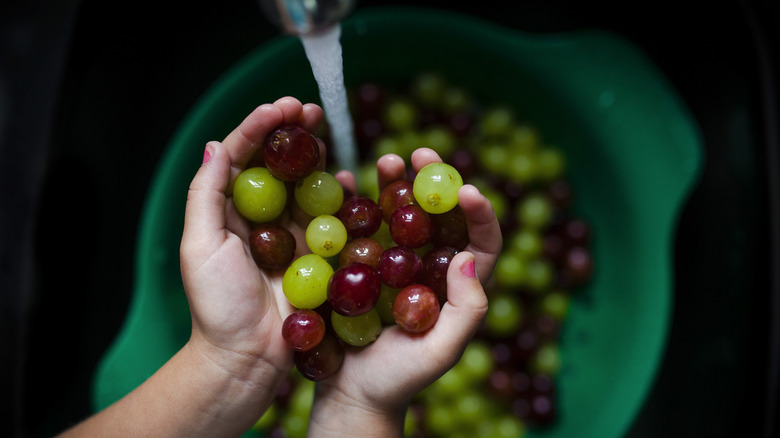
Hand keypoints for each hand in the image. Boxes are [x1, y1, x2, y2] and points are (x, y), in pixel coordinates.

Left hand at [180, 96, 324, 387]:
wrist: (247, 356)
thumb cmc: (217, 305)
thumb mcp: (201, 245)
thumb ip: (207, 194)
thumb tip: (217, 145)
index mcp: (228, 209)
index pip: (243, 155)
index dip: (261, 126)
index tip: (282, 107)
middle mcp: (260, 215)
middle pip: (278, 162)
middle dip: (294, 132)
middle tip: (311, 110)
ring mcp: (290, 233)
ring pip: (306, 182)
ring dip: (317, 154)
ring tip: (327, 131)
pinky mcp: (316, 253)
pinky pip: (331, 216)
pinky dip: (341, 194)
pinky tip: (350, 176)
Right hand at [309, 148, 502, 435]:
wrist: (349, 395)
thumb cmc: (398, 381)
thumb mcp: (440, 352)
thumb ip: (466, 310)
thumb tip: (469, 257)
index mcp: (458, 287)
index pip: (482, 242)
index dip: (480, 213)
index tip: (464, 189)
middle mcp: (429, 269)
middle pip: (440, 216)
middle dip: (433, 180)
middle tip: (421, 153)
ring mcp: (394, 265)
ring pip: (402, 214)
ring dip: (396, 183)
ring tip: (387, 160)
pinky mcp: (361, 265)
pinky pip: (363, 226)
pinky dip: (357, 201)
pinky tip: (347, 180)